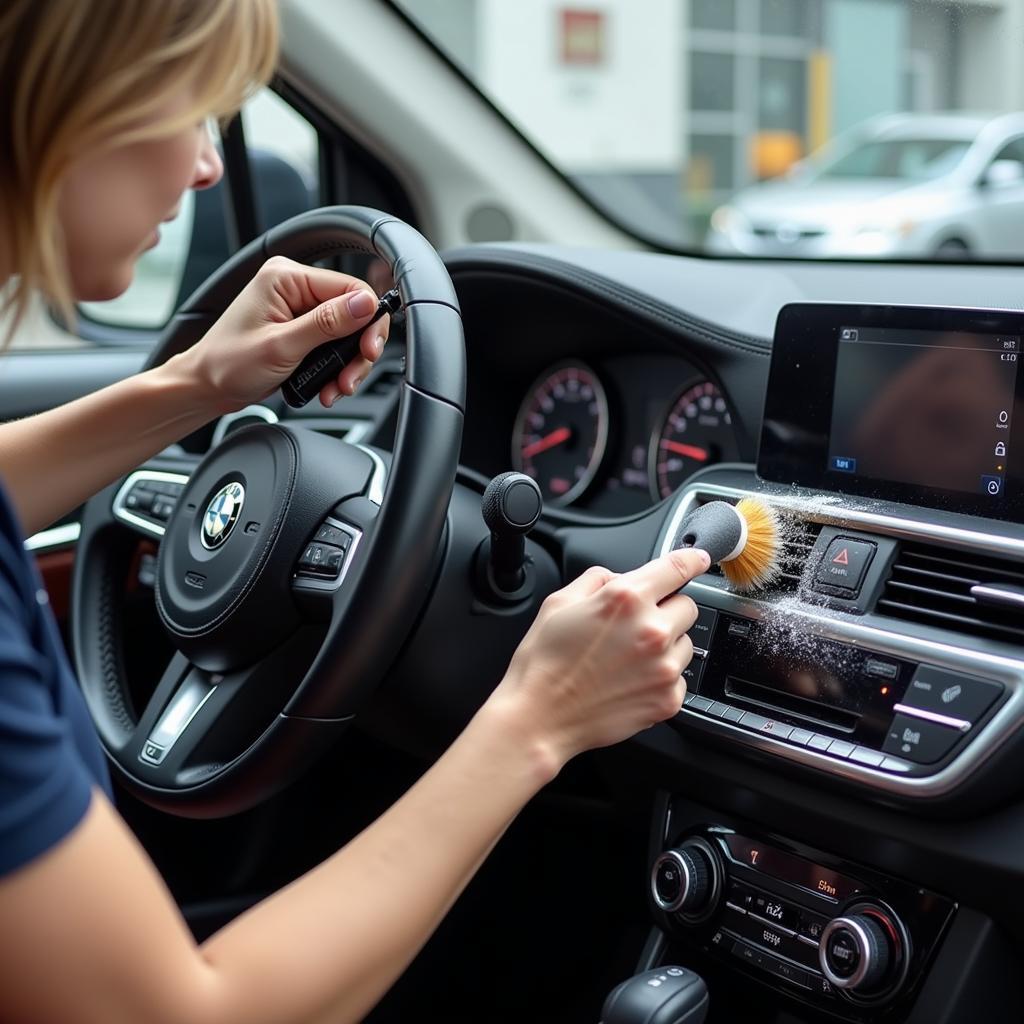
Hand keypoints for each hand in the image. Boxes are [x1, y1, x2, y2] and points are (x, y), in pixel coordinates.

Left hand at [174, 256, 390, 413]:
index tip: (368, 352)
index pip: (350, 287)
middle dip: (357, 350)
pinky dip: (336, 370)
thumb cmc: (228, 363)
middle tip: (350, 377)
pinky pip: (334, 346)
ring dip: (348, 366)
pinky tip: (327, 387)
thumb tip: (365, 304)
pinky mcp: (302, 330)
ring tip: (336, 388)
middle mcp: (295, 288)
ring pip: (348, 334)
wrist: (206, 387)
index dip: (368, 321)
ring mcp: (299, 310)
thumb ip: (326, 324)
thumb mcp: (281, 346)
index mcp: (287, 277)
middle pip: (354, 313)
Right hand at [491, 548, 707, 769]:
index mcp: (626, 599)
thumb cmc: (544, 663)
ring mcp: (664, 667)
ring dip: (666, 645)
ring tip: (628, 658)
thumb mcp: (559, 602)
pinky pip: (679, 677)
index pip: (677, 568)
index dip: (692, 559)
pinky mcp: (668, 699)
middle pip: (687, 606)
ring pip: (686, 643)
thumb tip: (618, 578)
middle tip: (635, 626)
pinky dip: (661, 677)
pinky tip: (630, 681)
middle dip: (666, 610)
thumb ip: (597, 580)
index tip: (699, 559)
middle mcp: (652, 631)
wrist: (540, 718)